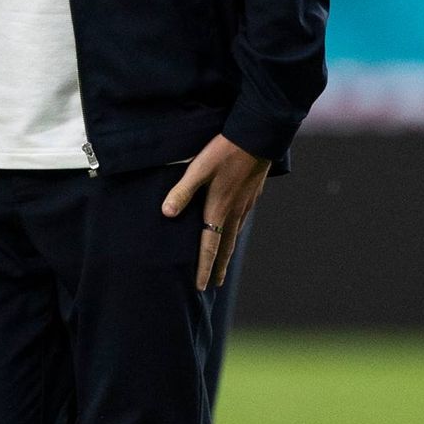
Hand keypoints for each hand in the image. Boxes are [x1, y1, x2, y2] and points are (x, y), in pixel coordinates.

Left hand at [163, 135, 272, 290]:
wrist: (257, 137)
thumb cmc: (225, 151)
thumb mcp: (198, 169)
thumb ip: (182, 191)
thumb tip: (166, 213)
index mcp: (219, 209)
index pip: (210, 246)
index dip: (204, 268)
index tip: (202, 286)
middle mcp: (234, 212)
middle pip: (225, 247)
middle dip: (218, 267)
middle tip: (214, 283)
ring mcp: (245, 204)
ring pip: (235, 235)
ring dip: (228, 252)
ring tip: (223, 262)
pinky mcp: (252, 195)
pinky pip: (242, 221)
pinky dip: (235, 233)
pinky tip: (234, 229)